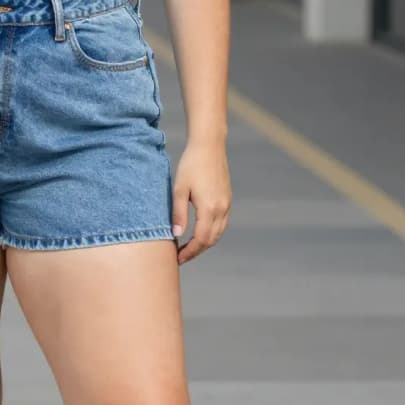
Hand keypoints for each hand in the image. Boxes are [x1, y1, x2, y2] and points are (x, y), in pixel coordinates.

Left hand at [171, 139, 231, 264]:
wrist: (209, 146)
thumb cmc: (191, 165)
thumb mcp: (179, 189)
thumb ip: (178, 213)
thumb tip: (176, 234)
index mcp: (209, 208)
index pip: (201, 240)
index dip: (190, 252)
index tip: (178, 259)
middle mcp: (222, 209)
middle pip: (211, 240)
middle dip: (196, 251)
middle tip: (181, 256)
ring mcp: (227, 204)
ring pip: (218, 233)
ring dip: (205, 243)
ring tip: (188, 247)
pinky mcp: (227, 199)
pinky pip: (221, 223)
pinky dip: (211, 233)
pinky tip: (199, 231)